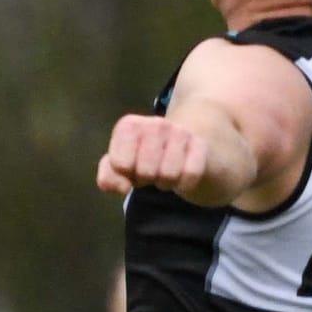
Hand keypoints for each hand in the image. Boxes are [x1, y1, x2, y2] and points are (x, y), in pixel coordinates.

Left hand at [98, 114, 213, 197]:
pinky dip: (185, 183)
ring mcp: (180, 132)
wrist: (187, 149)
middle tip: (152, 171)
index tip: (132, 167)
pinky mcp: (201, 145)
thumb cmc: (148, 159)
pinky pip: (190, 175)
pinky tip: (183, 174)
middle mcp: (155, 124)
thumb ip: (109, 176)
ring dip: (166, 182)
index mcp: (130, 126)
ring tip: (166, 172)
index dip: (126, 174)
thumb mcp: (123, 167)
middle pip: (144, 171)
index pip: (119, 164)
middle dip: (147, 179)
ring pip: (168, 174)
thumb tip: (121, 187)